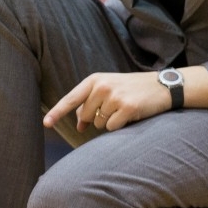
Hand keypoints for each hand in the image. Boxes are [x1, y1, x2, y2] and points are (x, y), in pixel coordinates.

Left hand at [43, 71, 171, 132]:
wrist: (162, 86)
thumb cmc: (131, 89)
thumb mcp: (109, 89)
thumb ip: (90, 103)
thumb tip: (79, 125)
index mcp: (95, 80)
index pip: (71, 99)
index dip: (57, 112)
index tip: (46, 123)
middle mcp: (102, 87)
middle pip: (86, 116)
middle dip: (96, 118)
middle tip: (114, 107)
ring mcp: (115, 97)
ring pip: (99, 124)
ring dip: (110, 121)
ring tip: (124, 108)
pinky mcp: (127, 108)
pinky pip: (112, 128)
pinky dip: (120, 126)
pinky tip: (130, 114)